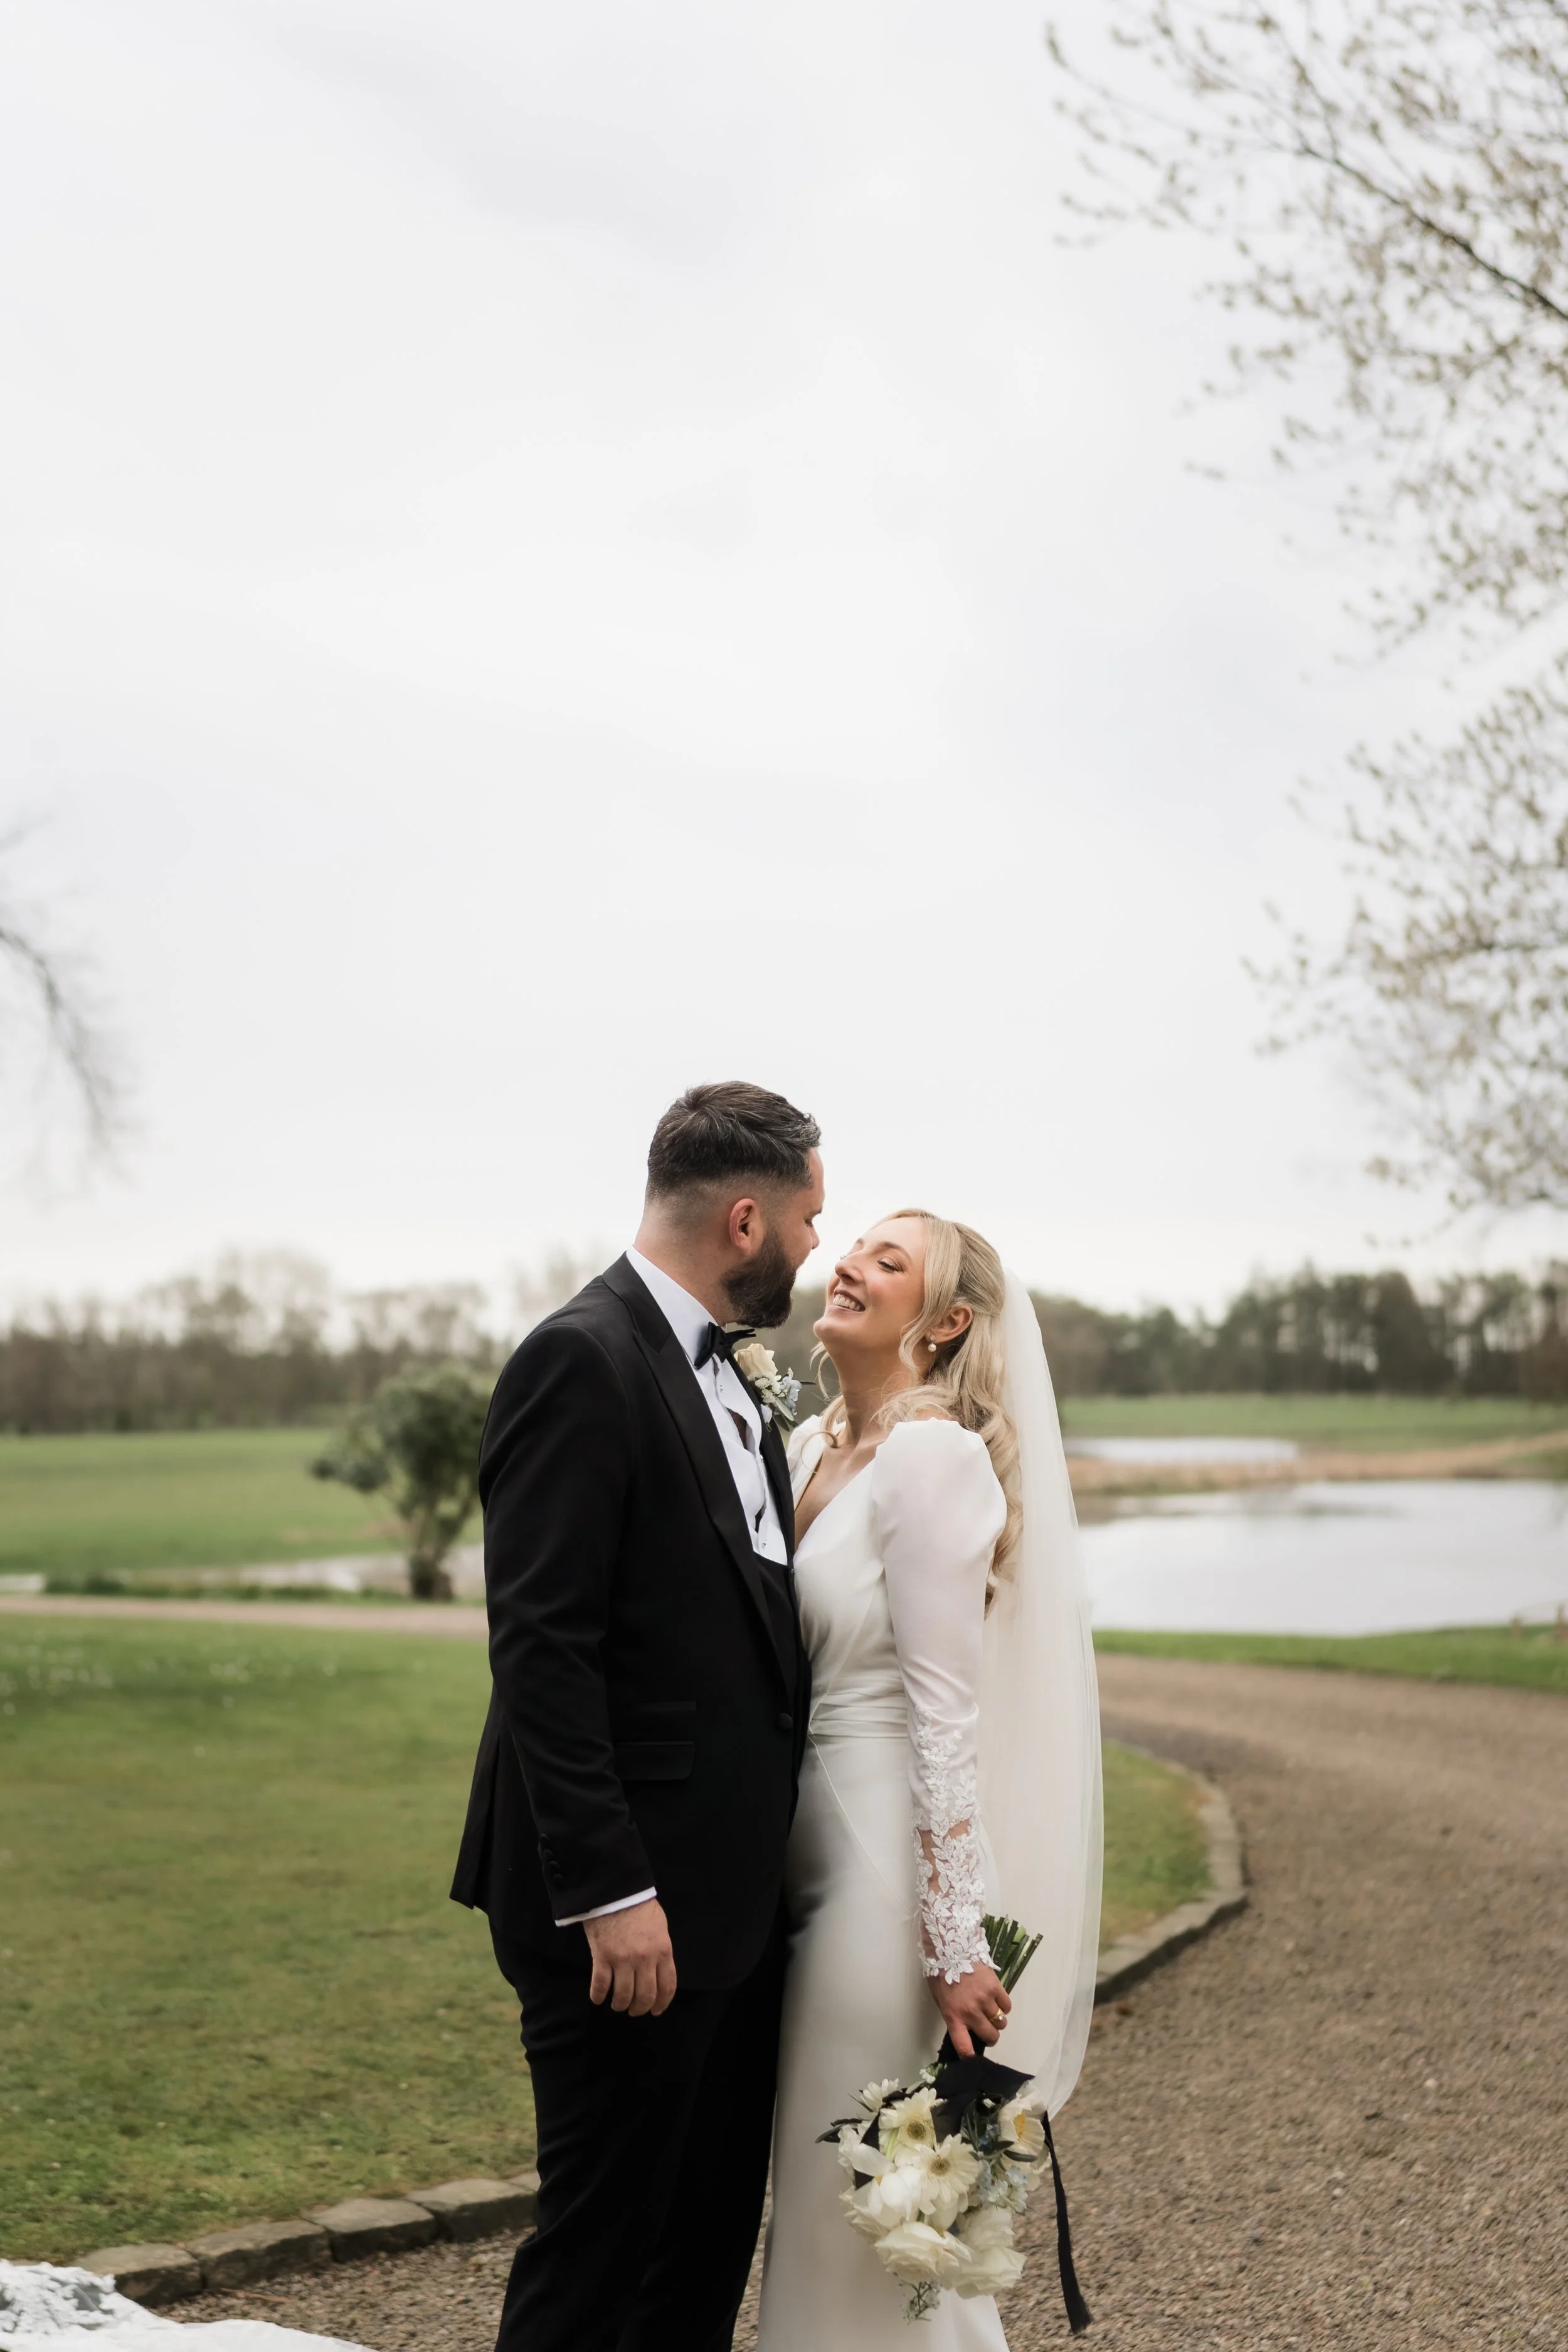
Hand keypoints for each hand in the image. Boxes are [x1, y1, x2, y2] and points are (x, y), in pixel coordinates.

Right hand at [583, 1897, 676, 2016]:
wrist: (616, 1890)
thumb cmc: (639, 1906)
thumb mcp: (660, 1927)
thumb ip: (661, 1950)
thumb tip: (659, 1971)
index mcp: (662, 1950)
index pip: (667, 1986)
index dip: (662, 2003)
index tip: (657, 2010)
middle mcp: (644, 1959)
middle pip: (645, 1996)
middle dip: (640, 2009)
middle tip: (635, 2010)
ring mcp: (622, 1959)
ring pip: (623, 1996)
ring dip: (620, 2005)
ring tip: (618, 2005)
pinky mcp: (602, 1957)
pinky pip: (600, 1985)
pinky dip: (598, 1996)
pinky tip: (598, 1998)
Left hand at [930, 1960, 1010, 2060]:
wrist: (951, 1948)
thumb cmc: (941, 1974)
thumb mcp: (940, 2000)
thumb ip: (953, 2016)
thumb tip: (964, 2029)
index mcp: (953, 2017)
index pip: (965, 2047)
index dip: (970, 2057)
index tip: (973, 2059)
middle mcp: (971, 2012)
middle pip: (991, 2036)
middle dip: (991, 2037)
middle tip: (987, 2030)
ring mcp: (985, 1999)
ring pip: (1001, 2022)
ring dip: (998, 2021)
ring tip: (991, 2013)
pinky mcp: (996, 1987)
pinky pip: (1007, 2006)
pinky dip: (1004, 2007)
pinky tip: (997, 2001)